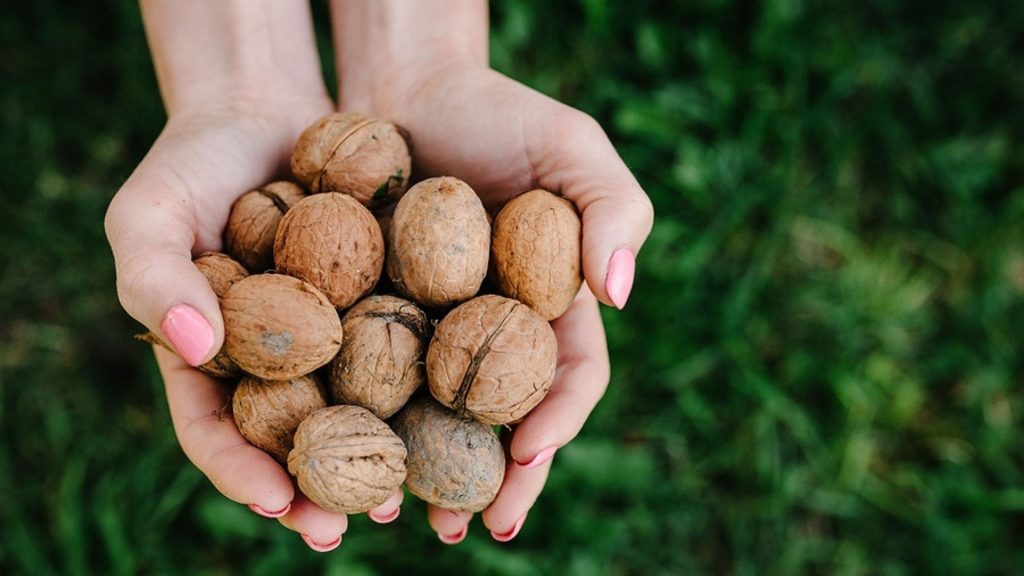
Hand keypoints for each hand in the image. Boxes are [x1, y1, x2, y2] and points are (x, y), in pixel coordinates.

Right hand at [105, 98, 403, 550]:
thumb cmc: (191, 161)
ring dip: (377, 458)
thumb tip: (192, 344)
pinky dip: (418, 386)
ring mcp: (327, 335)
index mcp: (209, 359)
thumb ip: (153, 276)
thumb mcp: (150, 212)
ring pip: (352, 409)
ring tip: (408, 501)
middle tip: (347, 528)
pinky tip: (450, 415)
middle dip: (318, 489)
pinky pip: (400, 350)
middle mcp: (273, 360)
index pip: (216, 430)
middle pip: (291, 438)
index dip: (241, 472)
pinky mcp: (377, 301)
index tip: (277, 505)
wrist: (263, 108)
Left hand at [343, 62, 653, 541]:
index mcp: (554, 307)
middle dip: (491, 477)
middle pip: (501, 419)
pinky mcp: (370, 319)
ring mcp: (433, 332)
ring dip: (419, 472)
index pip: (570, 377)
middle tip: (471, 528)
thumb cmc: (500, 112)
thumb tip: (618, 293)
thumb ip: (615, 209)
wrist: (404, 87)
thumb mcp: (573, 147)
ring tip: (398, 518)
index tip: (531, 457)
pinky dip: (360, 420)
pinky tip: (335, 453)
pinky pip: (366, 379)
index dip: (558, 421)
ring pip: (431, 416)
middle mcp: (496, 333)